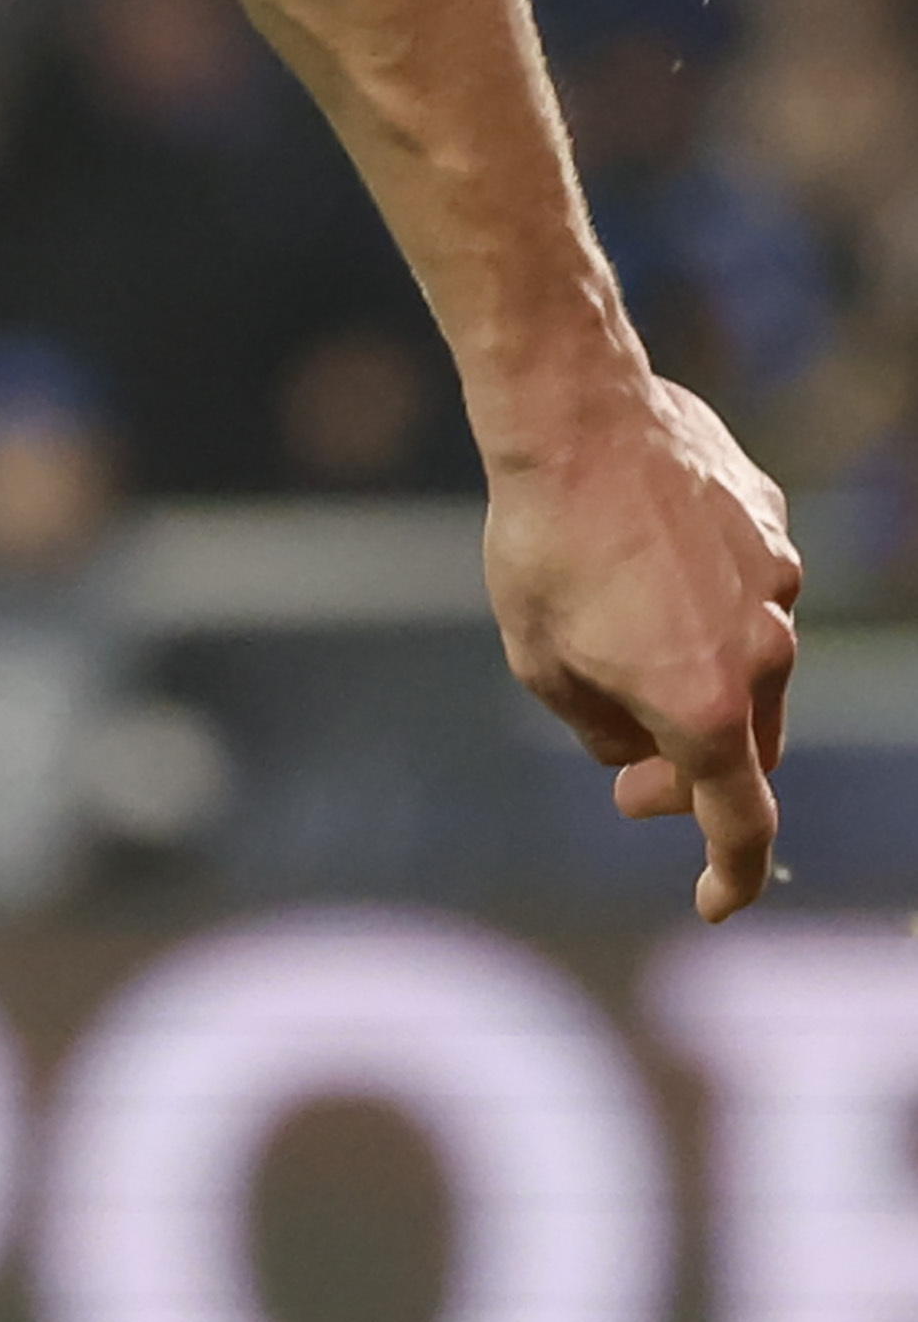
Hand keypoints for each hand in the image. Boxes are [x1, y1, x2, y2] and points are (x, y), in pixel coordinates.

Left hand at [485, 367, 800, 919]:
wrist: (575, 418)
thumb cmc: (542, 544)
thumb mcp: (542, 662)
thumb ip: (600, 728)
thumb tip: (636, 750)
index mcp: (708, 701)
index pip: (742, 817)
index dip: (731, 872)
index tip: (717, 902)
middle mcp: (765, 651)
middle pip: (748, 743)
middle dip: (692, 772)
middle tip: (629, 782)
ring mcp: (779, 585)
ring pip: (752, 664)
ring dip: (698, 681)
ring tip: (614, 647)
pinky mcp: (773, 528)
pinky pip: (746, 590)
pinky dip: (704, 603)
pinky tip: (643, 569)